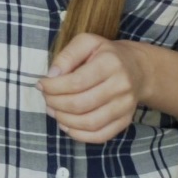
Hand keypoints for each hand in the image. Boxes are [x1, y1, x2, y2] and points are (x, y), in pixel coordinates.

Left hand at [37, 33, 157, 143]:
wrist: (137, 68)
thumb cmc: (105, 54)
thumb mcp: (87, 42)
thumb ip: (67, 55)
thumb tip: (51, 75)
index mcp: (110, 63)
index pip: (76, 82)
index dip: (53, 87)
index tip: (41, 84)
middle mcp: (121, 86)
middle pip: (80, 104)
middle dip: (56, 104)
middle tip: (46, 99)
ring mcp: (125, 106)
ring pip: (89, 123)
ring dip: (64, 120)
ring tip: (53, 111)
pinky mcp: (125, 121)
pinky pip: (100, 135)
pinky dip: (79, 135)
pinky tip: (66, 125)